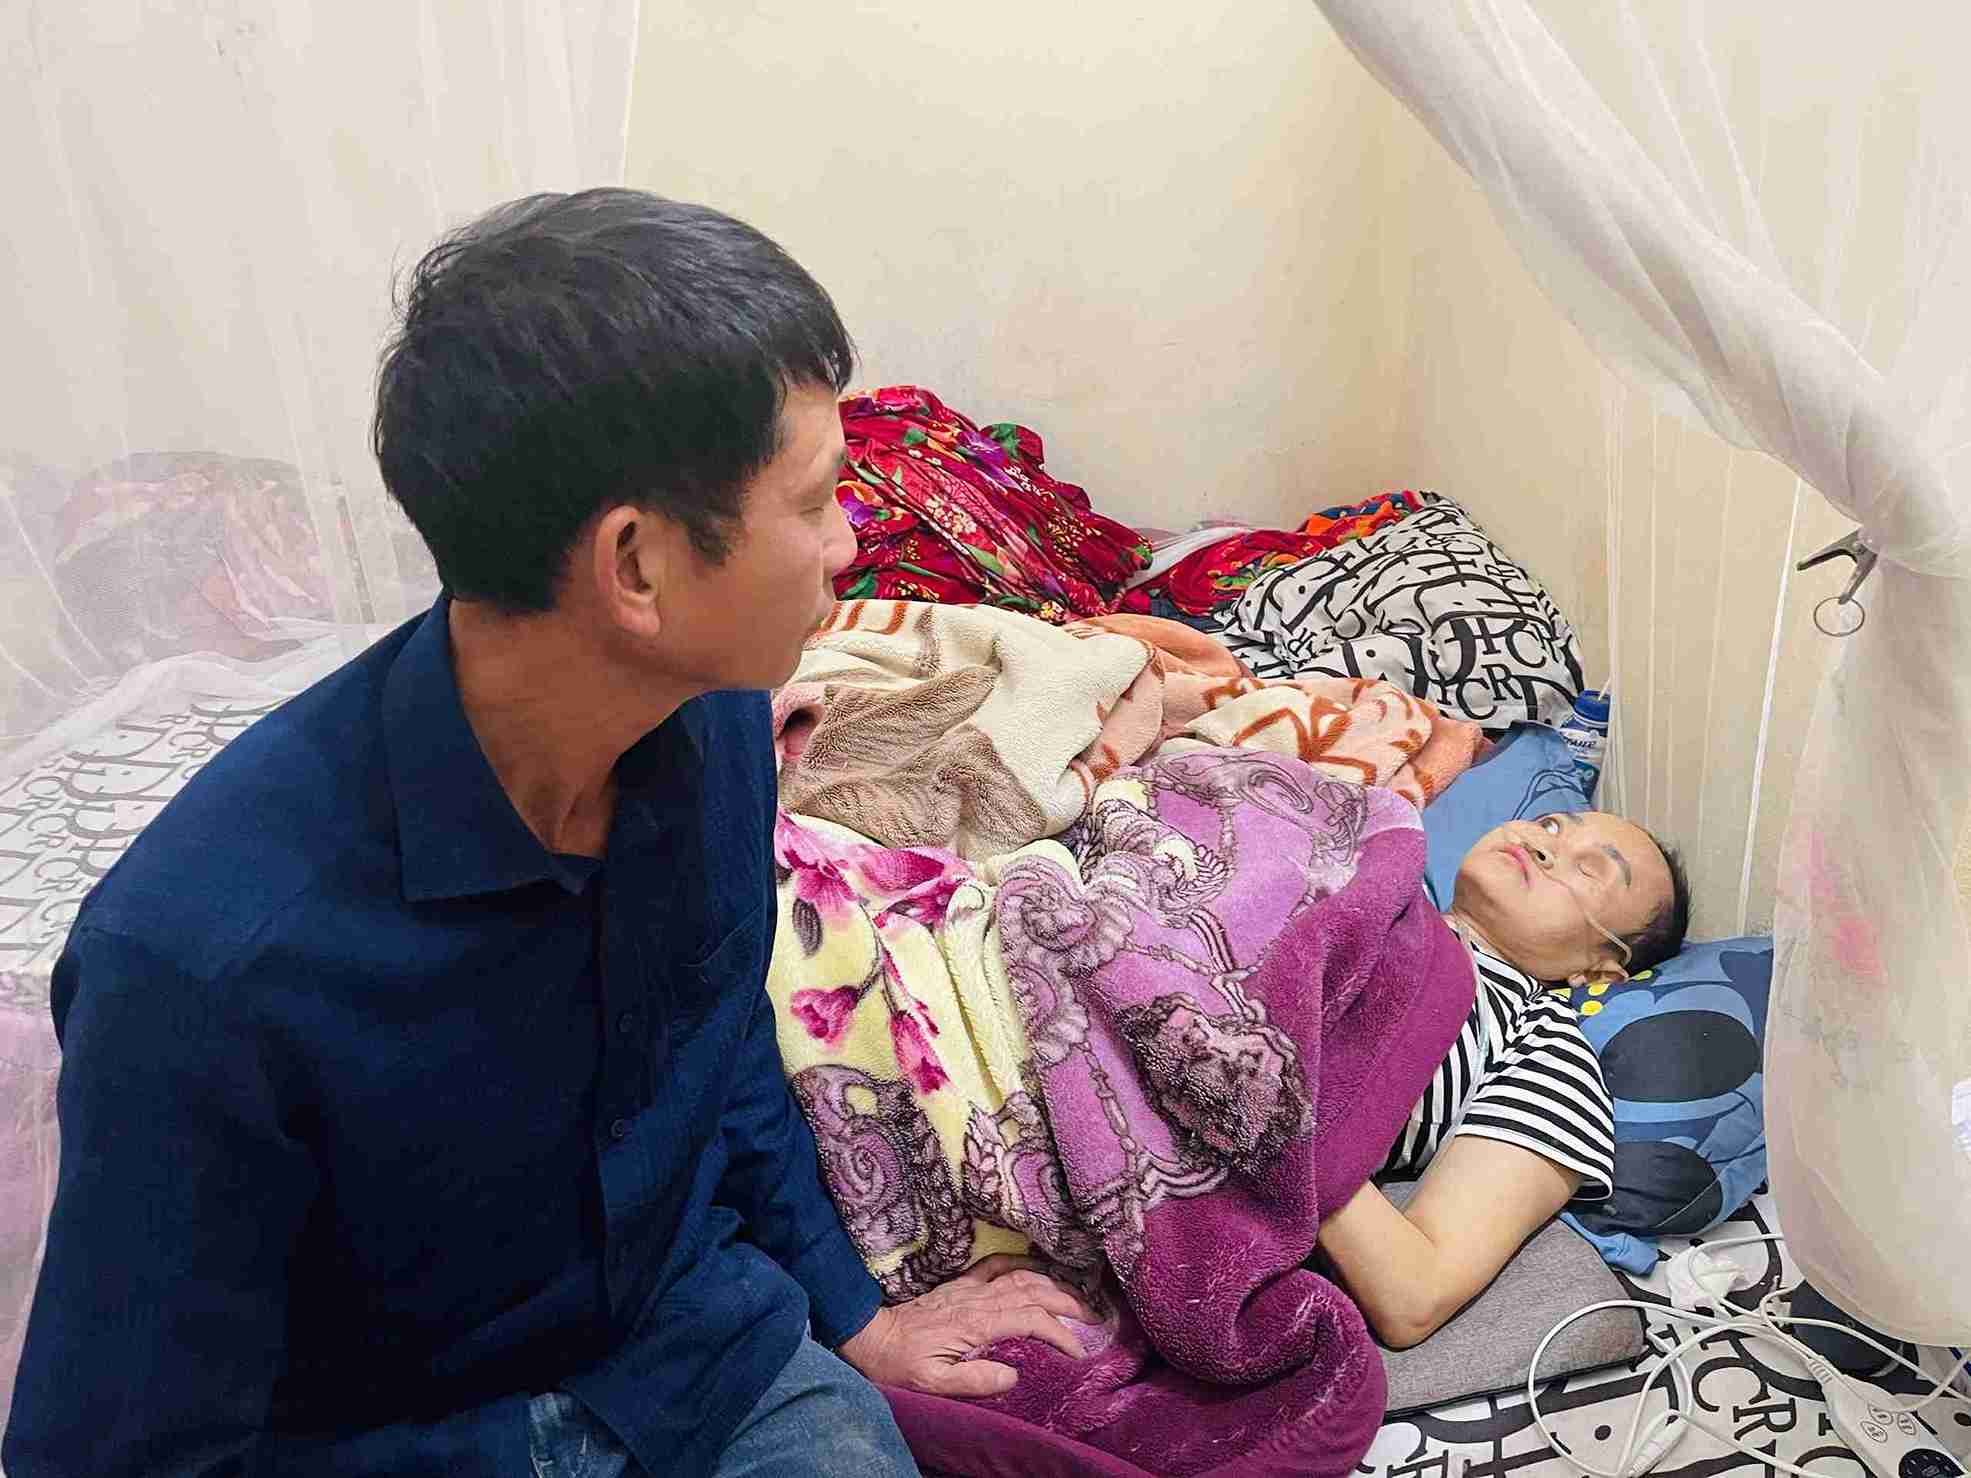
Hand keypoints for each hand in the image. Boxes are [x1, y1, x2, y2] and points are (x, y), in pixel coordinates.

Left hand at [836, 1254, 1096, 1396]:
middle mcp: (977, 1299)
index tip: (1078, 1350)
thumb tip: (1013, 1376)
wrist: (871, 1337)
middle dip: (1068, 1303)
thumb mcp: (932, 1383)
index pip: (1029, 1320)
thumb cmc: (901, 1365)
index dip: (1058, 1332)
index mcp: (975, 1323)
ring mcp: (969, 1288)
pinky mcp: (960, 1284)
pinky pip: (997, 1266)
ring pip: (1021, 1276)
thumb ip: (973, 1380)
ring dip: (1053, 1282)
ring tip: (1079, 1294)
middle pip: (1034, 1292)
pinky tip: (1039, 1266)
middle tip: (1096, 1317)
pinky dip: (1022, 1263)